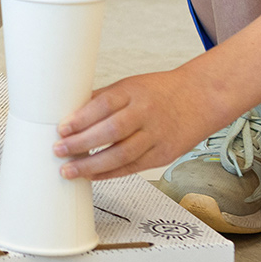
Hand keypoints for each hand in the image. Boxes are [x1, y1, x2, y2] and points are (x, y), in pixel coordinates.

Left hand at [52, 70, 219, 180]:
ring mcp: (156, 135)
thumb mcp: (131, 85)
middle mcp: (145, 113)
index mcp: (134, 91)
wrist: (201, 98)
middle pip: (111, 131)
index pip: (104, 104)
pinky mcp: (163, 155)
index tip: (62, 128)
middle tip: (59, 150)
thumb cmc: (161, 91)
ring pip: (121, 155)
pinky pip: (133, 167)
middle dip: (81, 143)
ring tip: (70, 170)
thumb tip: (71, 112)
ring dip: (92, 165)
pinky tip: (93, 175)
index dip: (81, 118)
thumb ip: (104, 99)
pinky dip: (110, 174)